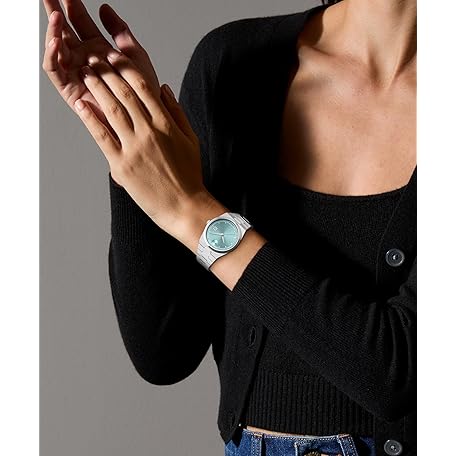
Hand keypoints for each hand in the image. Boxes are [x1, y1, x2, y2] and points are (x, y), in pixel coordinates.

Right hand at [42, 0, 160, 136]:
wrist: (146, 115)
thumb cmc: (144, 89)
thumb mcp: (133, 53)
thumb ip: (119, 30)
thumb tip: (103, 8)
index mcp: (98, 49)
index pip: (80, 22)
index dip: (73, 6)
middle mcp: (84, 60)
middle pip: (63, 31)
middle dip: (54, 12)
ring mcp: (75, 73)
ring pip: (56, 48)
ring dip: (52, 31)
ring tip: (55, 15)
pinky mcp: (69, 89)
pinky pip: (54, 70)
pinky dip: (51, 55)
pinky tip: (56, 42)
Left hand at [74, 50, 216, 237]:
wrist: (184, 206)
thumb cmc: (189, 175)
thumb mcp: (191, 140)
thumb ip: (177, 112)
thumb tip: (163, 87)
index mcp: (166, 125)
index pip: (143, 88)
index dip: (127, 69)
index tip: (115, 57)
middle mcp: (149, 133)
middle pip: (124, 94)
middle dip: (106, 72)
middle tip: (93, 58)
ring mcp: (134, 149)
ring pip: (111, 111)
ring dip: (96, 89)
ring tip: (85, 74)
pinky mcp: (121, 166)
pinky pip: (102, 138)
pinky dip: (90, 119)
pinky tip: (82, 105)